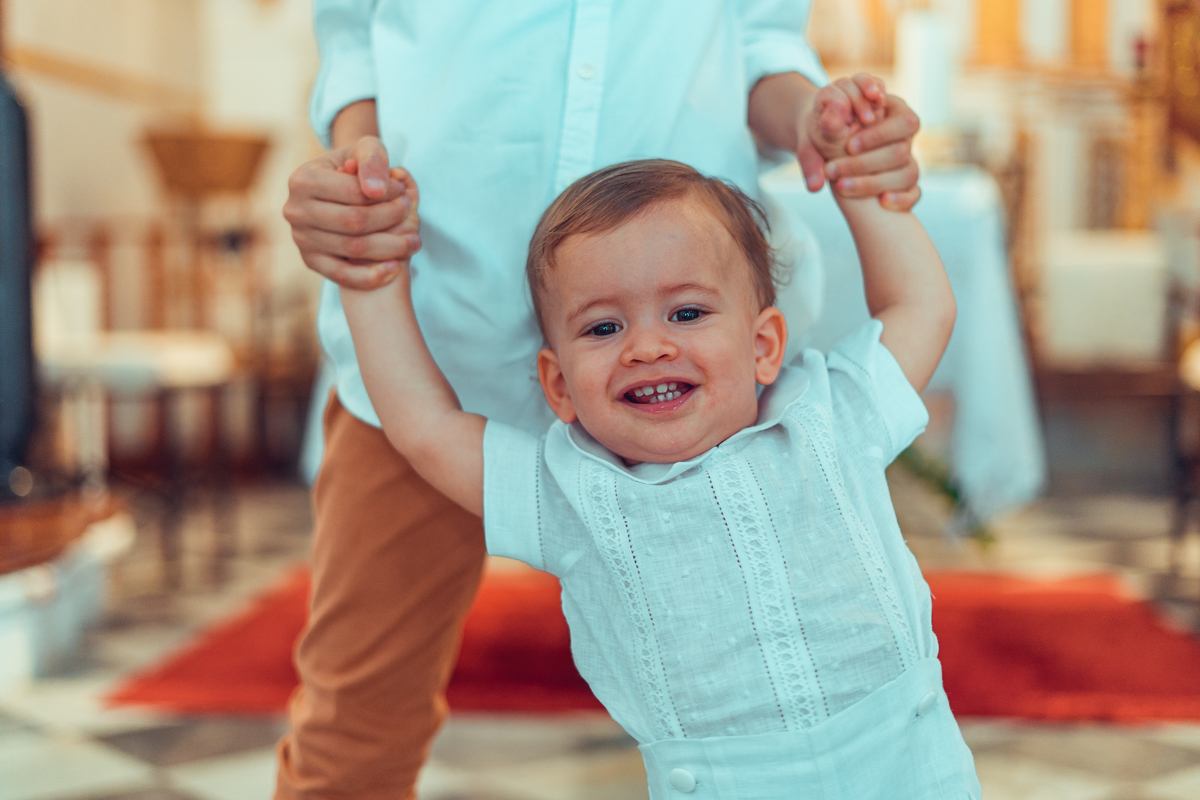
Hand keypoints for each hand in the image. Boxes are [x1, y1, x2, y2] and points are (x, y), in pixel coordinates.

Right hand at [283, 136, 420, 289]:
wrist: (336, 186)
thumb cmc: (355, 164)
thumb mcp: (365, 148)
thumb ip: (373, 160)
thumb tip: (376, 191)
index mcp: (302, 179)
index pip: (354, 193)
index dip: (387, 194)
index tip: (404, 191)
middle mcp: (295, 210)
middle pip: (355, 222)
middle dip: (391, 218)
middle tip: (412, 213)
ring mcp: (300, 238)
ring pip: (354, 248)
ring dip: (392, 247)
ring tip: (414, 240)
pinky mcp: (310, 261)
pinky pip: (343, 275)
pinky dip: (372, 276)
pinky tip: (395, 268)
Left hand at [796, 75, 921, 211]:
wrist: (825, 148)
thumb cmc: (827, 130)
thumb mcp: (825, 124)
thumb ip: (830, 119)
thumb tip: (836, 106)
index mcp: (895, 110)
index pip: (904, 122)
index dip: (878, 136)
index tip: (849, 146)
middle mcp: (905, 136)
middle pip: (902, 151)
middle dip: (866, 163)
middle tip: (833, 168)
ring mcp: (907, 160)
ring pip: (908, 174)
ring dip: (873, 183)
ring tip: (840, 186)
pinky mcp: (904, 183)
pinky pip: (914, 194)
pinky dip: (901, 199)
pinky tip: (883, 202)